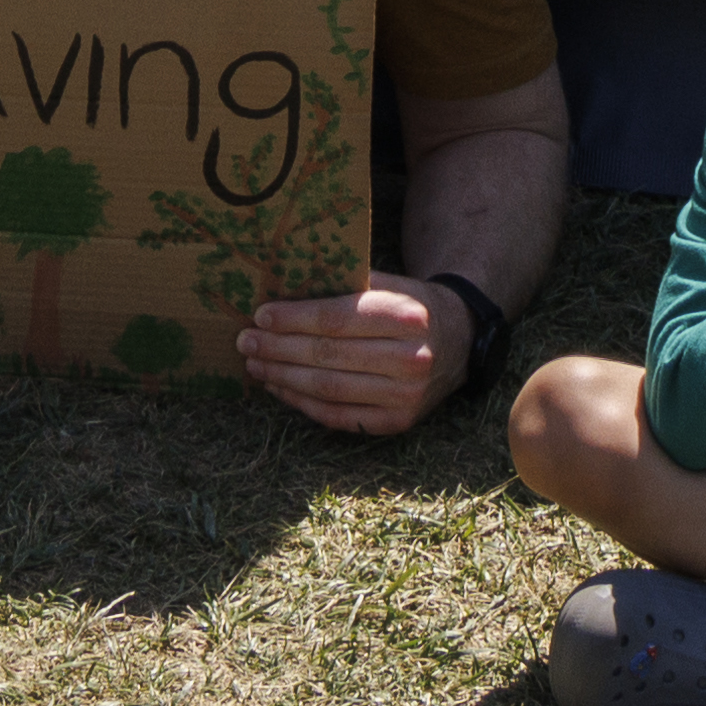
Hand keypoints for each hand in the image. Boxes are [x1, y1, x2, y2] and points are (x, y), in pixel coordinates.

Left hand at [234, 273, 461, 438]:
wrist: (458, 341)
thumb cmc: (410, 305)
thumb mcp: (389, 283)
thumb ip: (345, 284)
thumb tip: (283, 286)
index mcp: (406, 315)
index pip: (337, 320)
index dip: (294, 319)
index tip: (260, 315)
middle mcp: (410, 358)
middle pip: (329, 356)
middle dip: (279, 349)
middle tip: (246, 342)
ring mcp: (406, 396)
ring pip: (330, 389)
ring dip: (285, 379)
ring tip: (255, 365)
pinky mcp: (398, 422)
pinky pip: (340, 417)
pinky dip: (304, 404)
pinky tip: (280, 388)